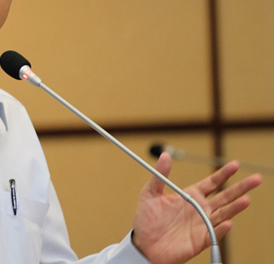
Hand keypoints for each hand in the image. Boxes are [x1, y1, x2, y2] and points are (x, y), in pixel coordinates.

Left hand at [132, 153, 261, 263]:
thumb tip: (164, 155)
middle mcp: (199, 209)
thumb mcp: (150, 193)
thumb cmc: (146, 218)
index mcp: (190, 196)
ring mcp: (201, 225)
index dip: (224, 174)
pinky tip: (227, 222)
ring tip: (246, 199)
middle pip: (224, 197)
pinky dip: (220, 228)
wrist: (143, 244)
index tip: (236, 165)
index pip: (212, 183)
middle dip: (240, 188)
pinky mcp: (199, 241)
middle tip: (256, 179)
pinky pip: (213, 234)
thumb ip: (159, 175)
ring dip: (235, 207)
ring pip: (223, 214)